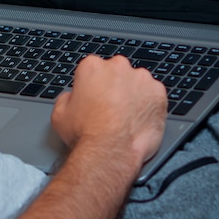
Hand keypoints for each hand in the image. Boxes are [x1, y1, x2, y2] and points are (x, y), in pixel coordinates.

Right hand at [51, 55, 166, 173]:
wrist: (110, 152)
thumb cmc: (85, 134)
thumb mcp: (59, 114)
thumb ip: (66, 98)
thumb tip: (72, 97)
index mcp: (92, 66)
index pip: (94, 69)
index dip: (94, 85)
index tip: (95, 98)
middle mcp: (118, 66)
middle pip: (117, 72)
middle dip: (116, 86)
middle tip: (111, 108)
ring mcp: (141, 78)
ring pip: (138, 82)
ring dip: (134, 94)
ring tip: (127, 116)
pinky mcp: (158, 92)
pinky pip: (154, 95)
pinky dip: (150, 105)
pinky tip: (140, 119)